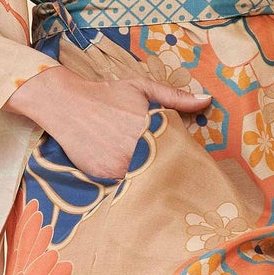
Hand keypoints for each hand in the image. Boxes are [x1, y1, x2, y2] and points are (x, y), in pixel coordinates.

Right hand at [5, 60, 210, 179]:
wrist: (66, 104)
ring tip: (157, 180)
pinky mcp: (102, 175)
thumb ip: (175, 97)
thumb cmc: (107, 95)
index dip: (184, 158)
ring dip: (150, 180)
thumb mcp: (142, 88)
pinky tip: (134, 180)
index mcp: (149, 128)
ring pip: (144, 180)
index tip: (191, 164)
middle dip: (168, 171)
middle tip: (179, 179)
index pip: (177, 151)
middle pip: (162, 169)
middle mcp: (134, 148)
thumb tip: (206, 100)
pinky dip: (129, 185)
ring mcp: (117, 164)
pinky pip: (123, 186)